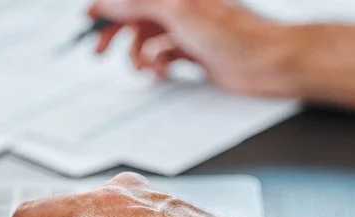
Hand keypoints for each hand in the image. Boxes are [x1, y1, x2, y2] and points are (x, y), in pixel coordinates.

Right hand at [88, 0, 295, 96]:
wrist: (265, 61)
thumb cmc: (234, 31)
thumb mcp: (177, 11)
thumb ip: (139, 3)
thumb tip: (109, 2)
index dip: (109, 7)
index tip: (89, 18)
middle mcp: (180, 7)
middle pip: (136, 18)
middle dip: (118, 34)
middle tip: (102, 51)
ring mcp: (187, 30)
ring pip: (149, 41)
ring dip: (141, 56)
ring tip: (146, 67)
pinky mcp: (195, 53)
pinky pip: (164, 58)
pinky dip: (159, 66)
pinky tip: (163, 72)